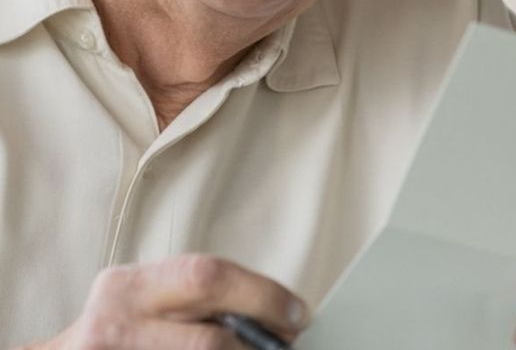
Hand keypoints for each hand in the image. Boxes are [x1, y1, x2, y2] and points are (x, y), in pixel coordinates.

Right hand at [26, 254, 307, 348]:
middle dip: (257, 340)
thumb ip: (198, 299)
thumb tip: (277, 315)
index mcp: (128, 288)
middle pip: (209, 338)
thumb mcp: (147, 300)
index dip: (262, 294)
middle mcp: (113, 325)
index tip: (297, 313)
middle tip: (286, 342)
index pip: (207, 276)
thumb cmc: (120, 331)